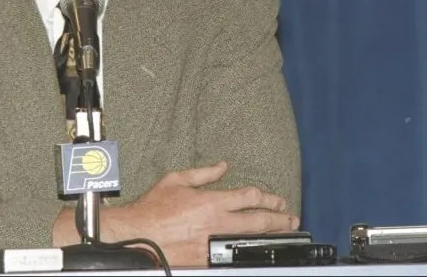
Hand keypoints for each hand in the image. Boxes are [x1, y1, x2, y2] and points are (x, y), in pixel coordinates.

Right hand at [103, 161, 298, 266]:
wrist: (135, 237)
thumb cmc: (152, 209)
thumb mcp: (176, 180)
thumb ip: (203, 173)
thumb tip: (222, 166)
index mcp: (212, 201)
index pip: (250, 197)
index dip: (268, 197)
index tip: (277, 200)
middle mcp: (217, 223)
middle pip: (258, 220)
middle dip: (279, 218)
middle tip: (291, 218)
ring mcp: (213, 244)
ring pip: (250, 239)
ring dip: (269, 235)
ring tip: (283, 234)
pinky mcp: (206, 260)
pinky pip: (232, 257)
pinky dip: (246, 253)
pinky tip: (256, 252)